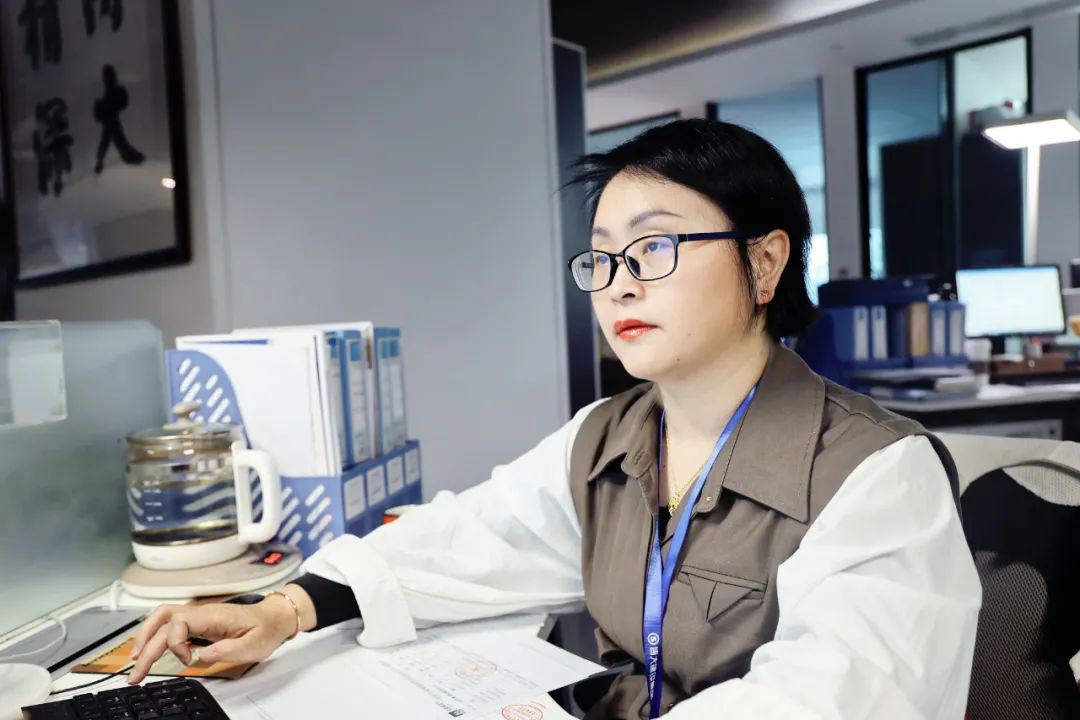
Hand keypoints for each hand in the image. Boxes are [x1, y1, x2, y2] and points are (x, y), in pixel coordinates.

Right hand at [127, 594, 298, 684]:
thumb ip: (227, 650)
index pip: (178, 622)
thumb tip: (200, 656)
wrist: (275, 618)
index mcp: (213, 616)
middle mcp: (201, 613)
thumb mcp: (253, 645)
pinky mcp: (198, 623)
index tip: (187, 660)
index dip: (175, 643)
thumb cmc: (265, 629)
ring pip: (162, 619)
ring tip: (135, 661)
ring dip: (145, 638)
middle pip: (162, 622)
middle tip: (135, 672)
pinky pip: (170, 625)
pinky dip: (155, 637)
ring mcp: (198, 616)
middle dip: (145, 646)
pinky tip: (150, 652)